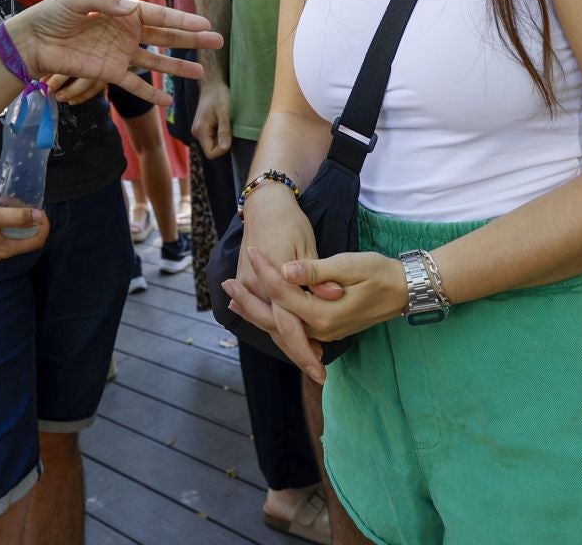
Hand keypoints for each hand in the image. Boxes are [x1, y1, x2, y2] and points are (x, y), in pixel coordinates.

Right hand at [0, 196, 50, 260]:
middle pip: (22, 235)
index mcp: (6, 248)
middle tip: (15, 200)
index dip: (44, 225)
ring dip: (5, 212)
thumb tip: (40, 217)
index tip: (41, 209)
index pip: (37, 241)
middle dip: (22, 216)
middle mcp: (0, 253)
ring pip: (6, 229)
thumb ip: (17, 216)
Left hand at [6, 0, 219, 111]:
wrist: (32, 41)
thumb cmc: (53, 14)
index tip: (205, 24)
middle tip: (217, 41)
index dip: (183, 20)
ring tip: (202, 72)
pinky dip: (150, 93)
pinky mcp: (108, 73)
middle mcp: (126, 32)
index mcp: (123, 10)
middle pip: (165, 36)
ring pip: (156, 61)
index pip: (159, 15)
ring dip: (178, 67)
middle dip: (191, 39)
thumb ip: (106, 1)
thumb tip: (130, 7)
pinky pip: (134, 85)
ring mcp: (120, 54)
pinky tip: (169, 100)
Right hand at [192, 79, 233, 158]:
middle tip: (228, 126)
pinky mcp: (202, 128)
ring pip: (212, 144)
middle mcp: (196, 133)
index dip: (222, 149)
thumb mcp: (224, 112)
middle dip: (223, 142)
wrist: (212, 84)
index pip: (210, 153)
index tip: (230, 135)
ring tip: (225, 122)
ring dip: (222, 137)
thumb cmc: (218, 95)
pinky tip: (222, 121)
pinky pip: (212, 138)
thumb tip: (225, 148)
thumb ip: (224, 131)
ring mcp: (199, 130)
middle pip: (211, 149)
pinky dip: (220, 133)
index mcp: (200, 130)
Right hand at [220, 186, 326, 376]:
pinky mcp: (250, 282)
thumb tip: (331, 293)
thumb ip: (318, 273)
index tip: (320, 371)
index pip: (289, 327)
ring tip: (310, 361)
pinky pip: (266, 311)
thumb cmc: (291, 223)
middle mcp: (258, 289)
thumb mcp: (309, 245)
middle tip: (319, 375)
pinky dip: (279, 326)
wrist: (265, 205)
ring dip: (288, 342)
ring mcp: (251, 286)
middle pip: (277, 330)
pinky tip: (292, 336)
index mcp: (275, 282)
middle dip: (298, 354)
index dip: (304, 351)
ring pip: (270, 324)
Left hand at [227, 243, 408, 381]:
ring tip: (234, 300)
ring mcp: (323, 332)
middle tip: (226, 286)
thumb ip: (315, 271)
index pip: (283, 292)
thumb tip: (286, 270)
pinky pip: (293, 328)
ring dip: (257, 313)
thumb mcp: (349, 265)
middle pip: (275, 319)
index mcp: (323, 314)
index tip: (253, 249)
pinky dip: (273, 320)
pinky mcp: (326, 329)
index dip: (265, 269)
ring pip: (281, 327)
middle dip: (248, 302)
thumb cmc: (379, 273)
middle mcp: (320, 329)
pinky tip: (262, 311)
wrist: (403, 290)